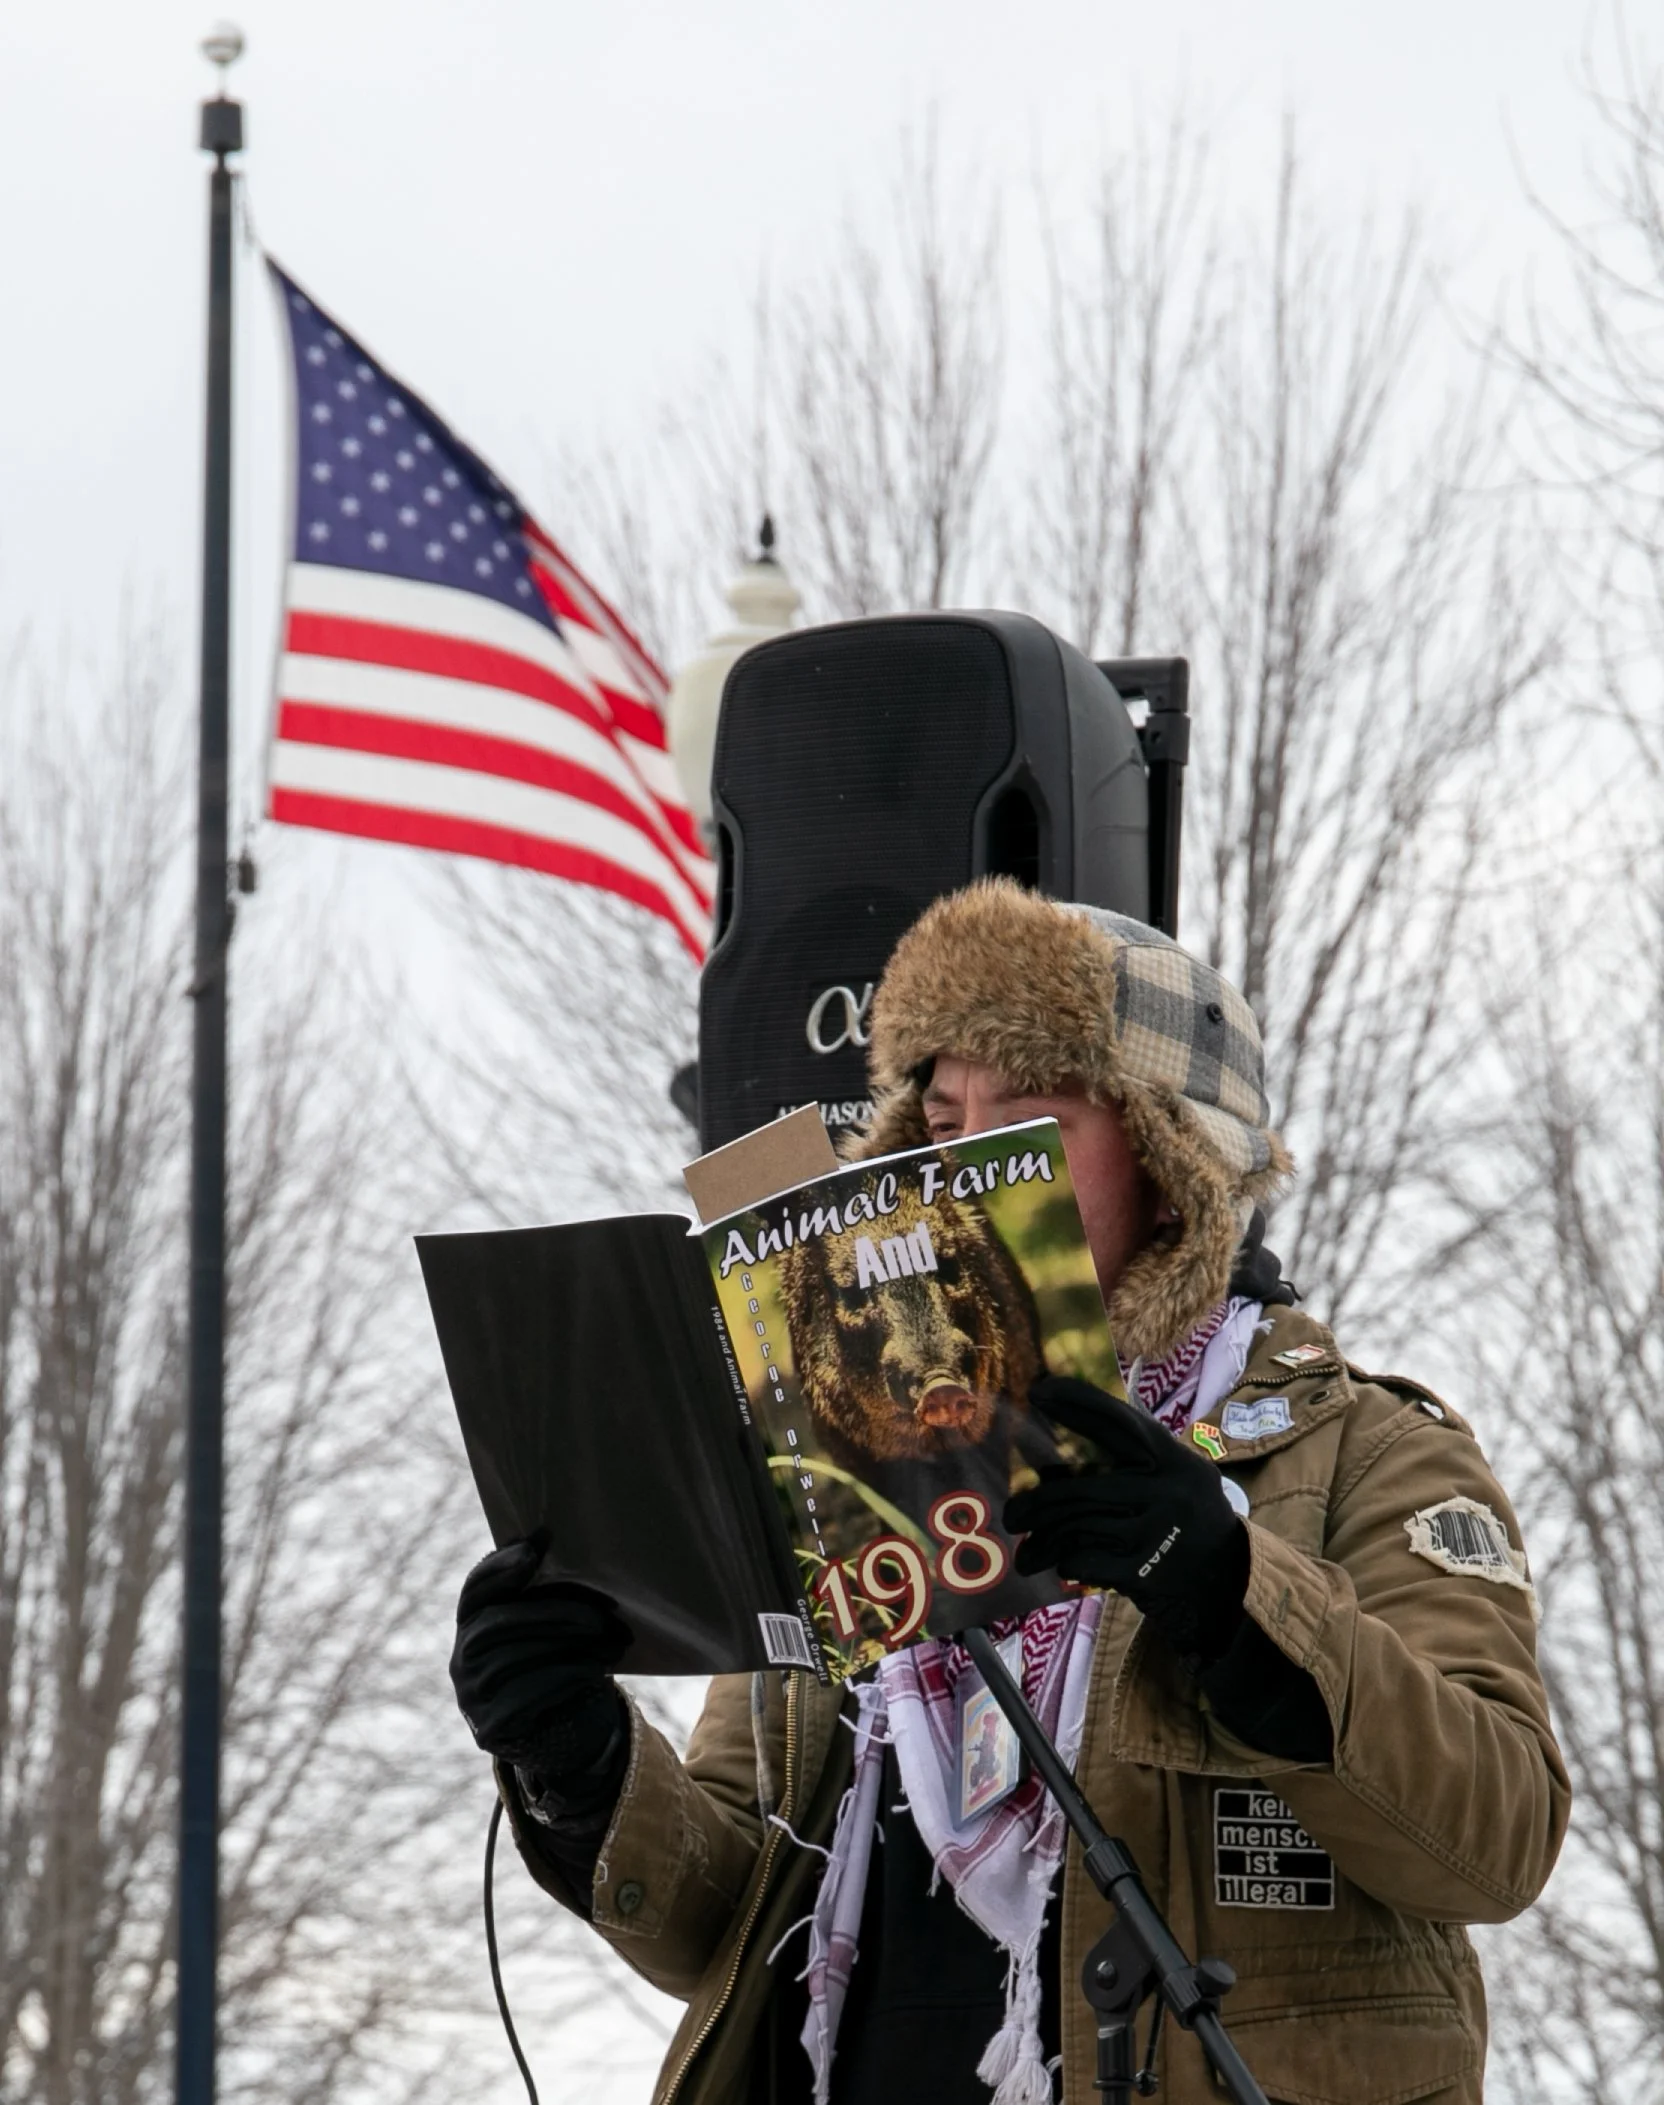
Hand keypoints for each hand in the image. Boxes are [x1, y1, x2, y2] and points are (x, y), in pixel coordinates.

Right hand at [449, 1538, 631, 1787]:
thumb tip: (545, 1534)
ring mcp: (471, 1698)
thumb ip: (541, 1591)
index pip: (474, 1591)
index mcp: (471, 1627)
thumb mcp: (551, 1626)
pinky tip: (594, 1669)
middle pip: (496, 1624)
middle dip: (551, 1613)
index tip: (535, 1549)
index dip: (500, 1568)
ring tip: (609, 1641)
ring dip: (567, 1646)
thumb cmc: (561, 1665)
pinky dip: (565, 1677)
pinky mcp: (490, 1729)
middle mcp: (462, 1661)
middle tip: (600, 1614)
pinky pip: (526, 1695)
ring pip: (513, 1658)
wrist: (570, 1736)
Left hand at [1004, 1376, 1248, 1658]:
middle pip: (1080, 1489)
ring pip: (1077, 1527)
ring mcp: (1156, 1530)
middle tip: (1011, 1514)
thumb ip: (1139, 1454)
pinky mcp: (1145, 1570)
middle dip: (1036, 1503)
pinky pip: (1085, 1559)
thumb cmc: (1187, 1517)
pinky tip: (1060, 1563)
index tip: (1038, 1392)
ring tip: (1024, 1549)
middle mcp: (1165, 1488)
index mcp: (1172, 1457)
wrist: (1228, 1578)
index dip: (1078, 1401)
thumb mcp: (1179, 1474)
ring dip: (1041, 1540)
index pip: (1119, 1419)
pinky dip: (1067, 1561)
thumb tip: (1071, 1426)